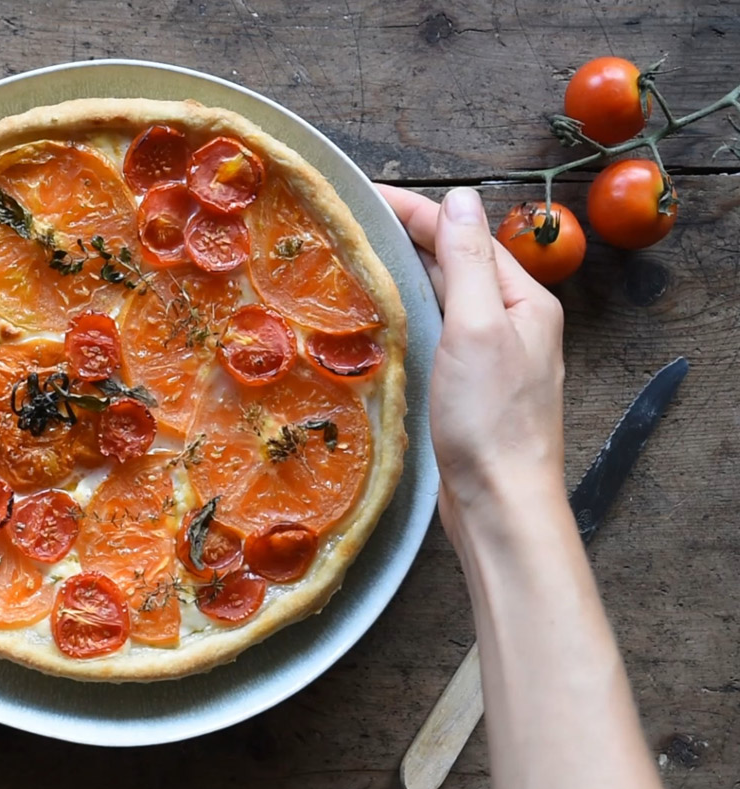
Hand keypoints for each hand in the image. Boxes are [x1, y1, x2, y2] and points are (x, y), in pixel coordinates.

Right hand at [378, 186, 566, 545]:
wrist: (500, 502)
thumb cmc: (491, 420)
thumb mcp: (478, 328)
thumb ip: (468, 262)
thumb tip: (460, 199)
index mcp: (523, 300)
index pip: (466, 236)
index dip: (419, 211)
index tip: (370, 196)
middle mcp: (512, 322)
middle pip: (457, 263)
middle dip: (411, 236)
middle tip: (356, 222)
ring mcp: (490, 355)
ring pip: (446, 297)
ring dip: (409, 272)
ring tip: (363, 256)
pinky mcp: (468, 386)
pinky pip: (439, 331)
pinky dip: (412, 311)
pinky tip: (385, 314)